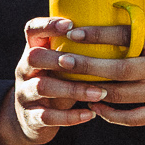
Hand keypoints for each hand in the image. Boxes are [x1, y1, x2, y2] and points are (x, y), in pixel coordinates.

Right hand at [0, 16, 108, 144]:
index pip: (33, 29)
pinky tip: (90, 114)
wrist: (31, 120)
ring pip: (42, 87)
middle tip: (87, 63)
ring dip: (74, 89)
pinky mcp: (30, 117)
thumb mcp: (62, 66)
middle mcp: (25, 69)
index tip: (70, 24)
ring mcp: (24, 94)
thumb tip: (121, 34)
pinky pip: (47, 116)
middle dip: (60, 58)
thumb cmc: (58, 84)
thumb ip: (79, 52)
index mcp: (33, 51)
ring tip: (100, 92)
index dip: (48, 24)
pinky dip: (70, 116)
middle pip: (34, 56)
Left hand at [23, 0, 144, 129]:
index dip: (98, 34)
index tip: (73, 32)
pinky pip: (135, 118)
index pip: (128, 35)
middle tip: (61, 61)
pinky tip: (96, 106)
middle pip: (120, 67)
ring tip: (73, 84)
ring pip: (124, 94)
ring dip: (95, 91)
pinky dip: (113, 116)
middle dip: (87, 65)